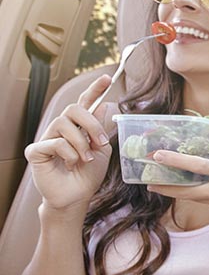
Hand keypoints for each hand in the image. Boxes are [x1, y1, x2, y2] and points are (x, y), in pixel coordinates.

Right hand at [25, 75, 112, 210]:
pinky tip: (69, 164)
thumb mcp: (102, 149)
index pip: (85, 103)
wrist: (77, 196)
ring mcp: (47, 138)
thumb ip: (101, 128)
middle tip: (101, 142)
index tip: (107, 78)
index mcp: (78, 127)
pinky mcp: (36, 150)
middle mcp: (61, 128)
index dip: (94, 89)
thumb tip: (105, 105)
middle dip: (91, 124)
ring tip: (85, 159)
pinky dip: (68, 154)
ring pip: (64, 124)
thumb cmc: (87, 174)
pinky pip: (54, 142)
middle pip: (74, 109)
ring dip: (81, 143)